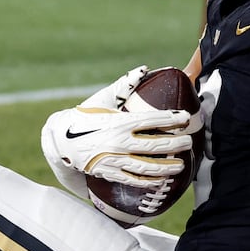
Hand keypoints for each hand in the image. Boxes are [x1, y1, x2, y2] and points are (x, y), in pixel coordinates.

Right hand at [40, 67, 197, 188]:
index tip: (186, 118)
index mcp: (120, 121)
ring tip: (180, 165)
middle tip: (189, 142)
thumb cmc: (86, 115)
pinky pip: (133, 180)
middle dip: (176, 144)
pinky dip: (149, 181)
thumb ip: (125, 84)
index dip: (172, 119)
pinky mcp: (108, 173)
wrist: (60, 139)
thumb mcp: (103, 98)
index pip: (153, 120)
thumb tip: (144, 69)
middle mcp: (118, 142)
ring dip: (167, 167)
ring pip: (147, 166)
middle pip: (155, 145)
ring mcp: (114, 159)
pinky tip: (162, 180)